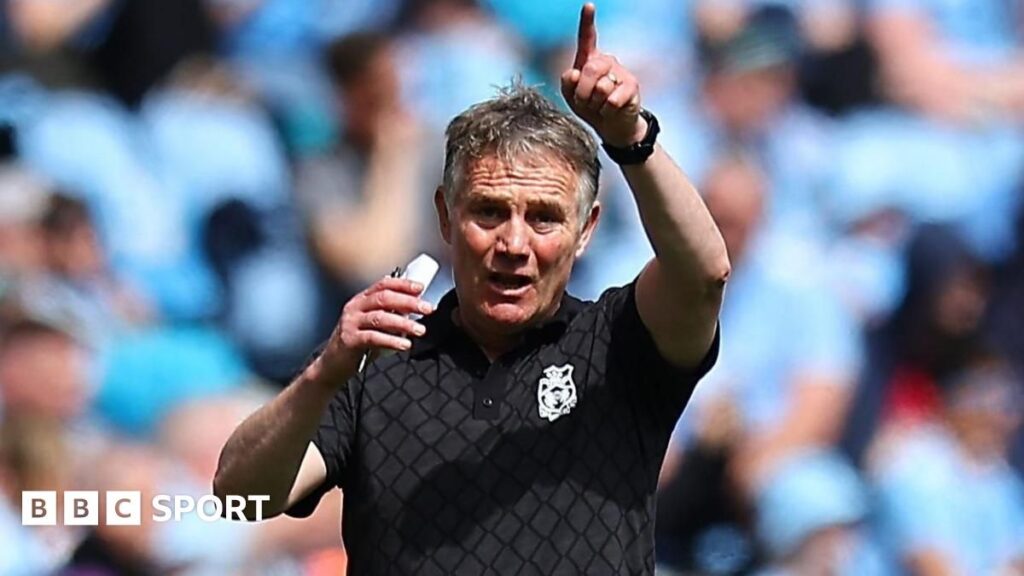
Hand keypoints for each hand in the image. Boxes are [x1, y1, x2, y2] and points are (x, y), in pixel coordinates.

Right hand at [312, 276, 433, 384]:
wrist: (333, 364)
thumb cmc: (357, 343)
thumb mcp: (373, 324)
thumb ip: (390, 315)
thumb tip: (416, 310)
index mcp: (361, 299)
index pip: (383, 284)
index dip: (403, 284)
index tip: (421, 288)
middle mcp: (354, 307)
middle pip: (384, 298)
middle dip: (409, 302)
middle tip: (427, 309)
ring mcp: (350, 323)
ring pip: (380, 318)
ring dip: (404, 323)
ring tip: (420, 330)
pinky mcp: (349, 340)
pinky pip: (374, 338)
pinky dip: (391, 341)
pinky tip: (404, 344)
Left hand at [560, 3, 645, 146]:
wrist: (611, 127)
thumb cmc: (589, 107)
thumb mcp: (571, 97)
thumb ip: (567, 84)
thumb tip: (573, 73)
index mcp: (589, 60)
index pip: (587, 38)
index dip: (587, 22)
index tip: (588, 6)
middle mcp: (606, 61)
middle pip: (589, 70)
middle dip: (582, 92)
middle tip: (584, 103)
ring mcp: (620, 72)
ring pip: (601, 87)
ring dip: (594, 103)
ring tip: (599, 107)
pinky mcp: (632, 86)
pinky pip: (612, 100)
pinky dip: (607, 111)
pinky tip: (610, 111)